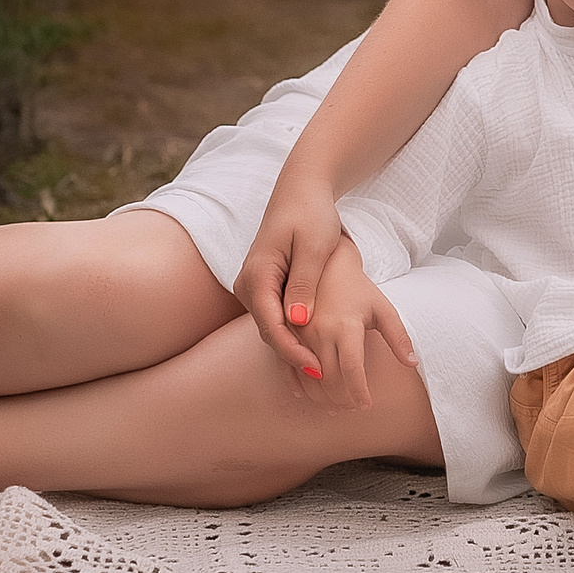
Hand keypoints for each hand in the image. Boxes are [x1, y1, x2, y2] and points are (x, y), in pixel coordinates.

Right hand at [235, 176, 344, 381]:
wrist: (301, 191)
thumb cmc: (312, 215)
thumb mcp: (315, 247)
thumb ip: (305, 284)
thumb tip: (298, 322)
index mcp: (258, 274)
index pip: (271, 324)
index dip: (293, 350)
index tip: (317, 368)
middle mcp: (248, 284)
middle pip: (269, 331)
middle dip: (294, 356)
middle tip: (325, 381)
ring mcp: (254, 287)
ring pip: (272, 327)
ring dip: (294, 349)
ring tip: (322, 374)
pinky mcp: (264, 288)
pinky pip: (275, 318)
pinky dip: (293, 336)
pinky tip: (313, 353)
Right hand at [296, 236, 420, 411]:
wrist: (324, 263)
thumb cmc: (357, 286)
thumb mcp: (382, 307)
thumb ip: (397, 336)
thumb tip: (412, 363)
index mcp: (345, 326)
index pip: (352, 370)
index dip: (359, 393)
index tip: (366, 406)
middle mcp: (319, 332)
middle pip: (329, 379)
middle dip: (342, 399)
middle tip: (353, 409)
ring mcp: (300, 334)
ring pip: (308, 377)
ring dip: (321, 397)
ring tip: (336, 407)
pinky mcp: (287, 333)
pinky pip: (288, 367)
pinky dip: (300, 385)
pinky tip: (311, 395)